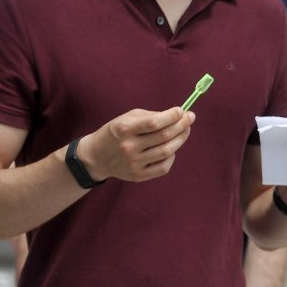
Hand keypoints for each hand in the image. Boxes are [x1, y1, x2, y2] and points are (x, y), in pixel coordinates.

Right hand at [76, 107, 194, 182]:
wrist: (97, 156)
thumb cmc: (117, 132)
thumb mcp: (127, 118)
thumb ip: (151, 116)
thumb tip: (177, 116)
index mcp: (124, 129)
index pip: (154, 123)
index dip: (172, 116)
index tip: (182, 111)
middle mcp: (129, 147)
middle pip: (164, 137)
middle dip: (182, 125)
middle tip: (190, 118)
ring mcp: (133, 164)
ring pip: (167, 152)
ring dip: (181, 139)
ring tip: (185, 130)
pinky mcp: (138, 176)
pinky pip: (164, 167)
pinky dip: (172, 156)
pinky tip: (172, 148)